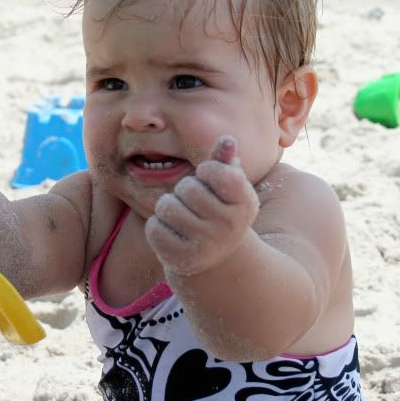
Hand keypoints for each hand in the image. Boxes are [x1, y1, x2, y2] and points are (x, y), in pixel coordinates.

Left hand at [146, 135, 259, 275]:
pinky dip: (157, 227)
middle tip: (193, 203)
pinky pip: (154, 228)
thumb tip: (227, 141)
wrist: (213, 257)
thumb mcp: (226, 186)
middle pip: (187, 188)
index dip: (207, 170)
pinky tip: (172, 234)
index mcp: (245, 204)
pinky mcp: (182, 259)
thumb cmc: (218, 209)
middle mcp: (230, 226)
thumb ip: (224, 161)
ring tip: (181, 217)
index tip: (209, 180)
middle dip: (184, 190)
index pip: (218, 172)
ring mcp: (206, 245)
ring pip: (167, 206)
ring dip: (168, 207)